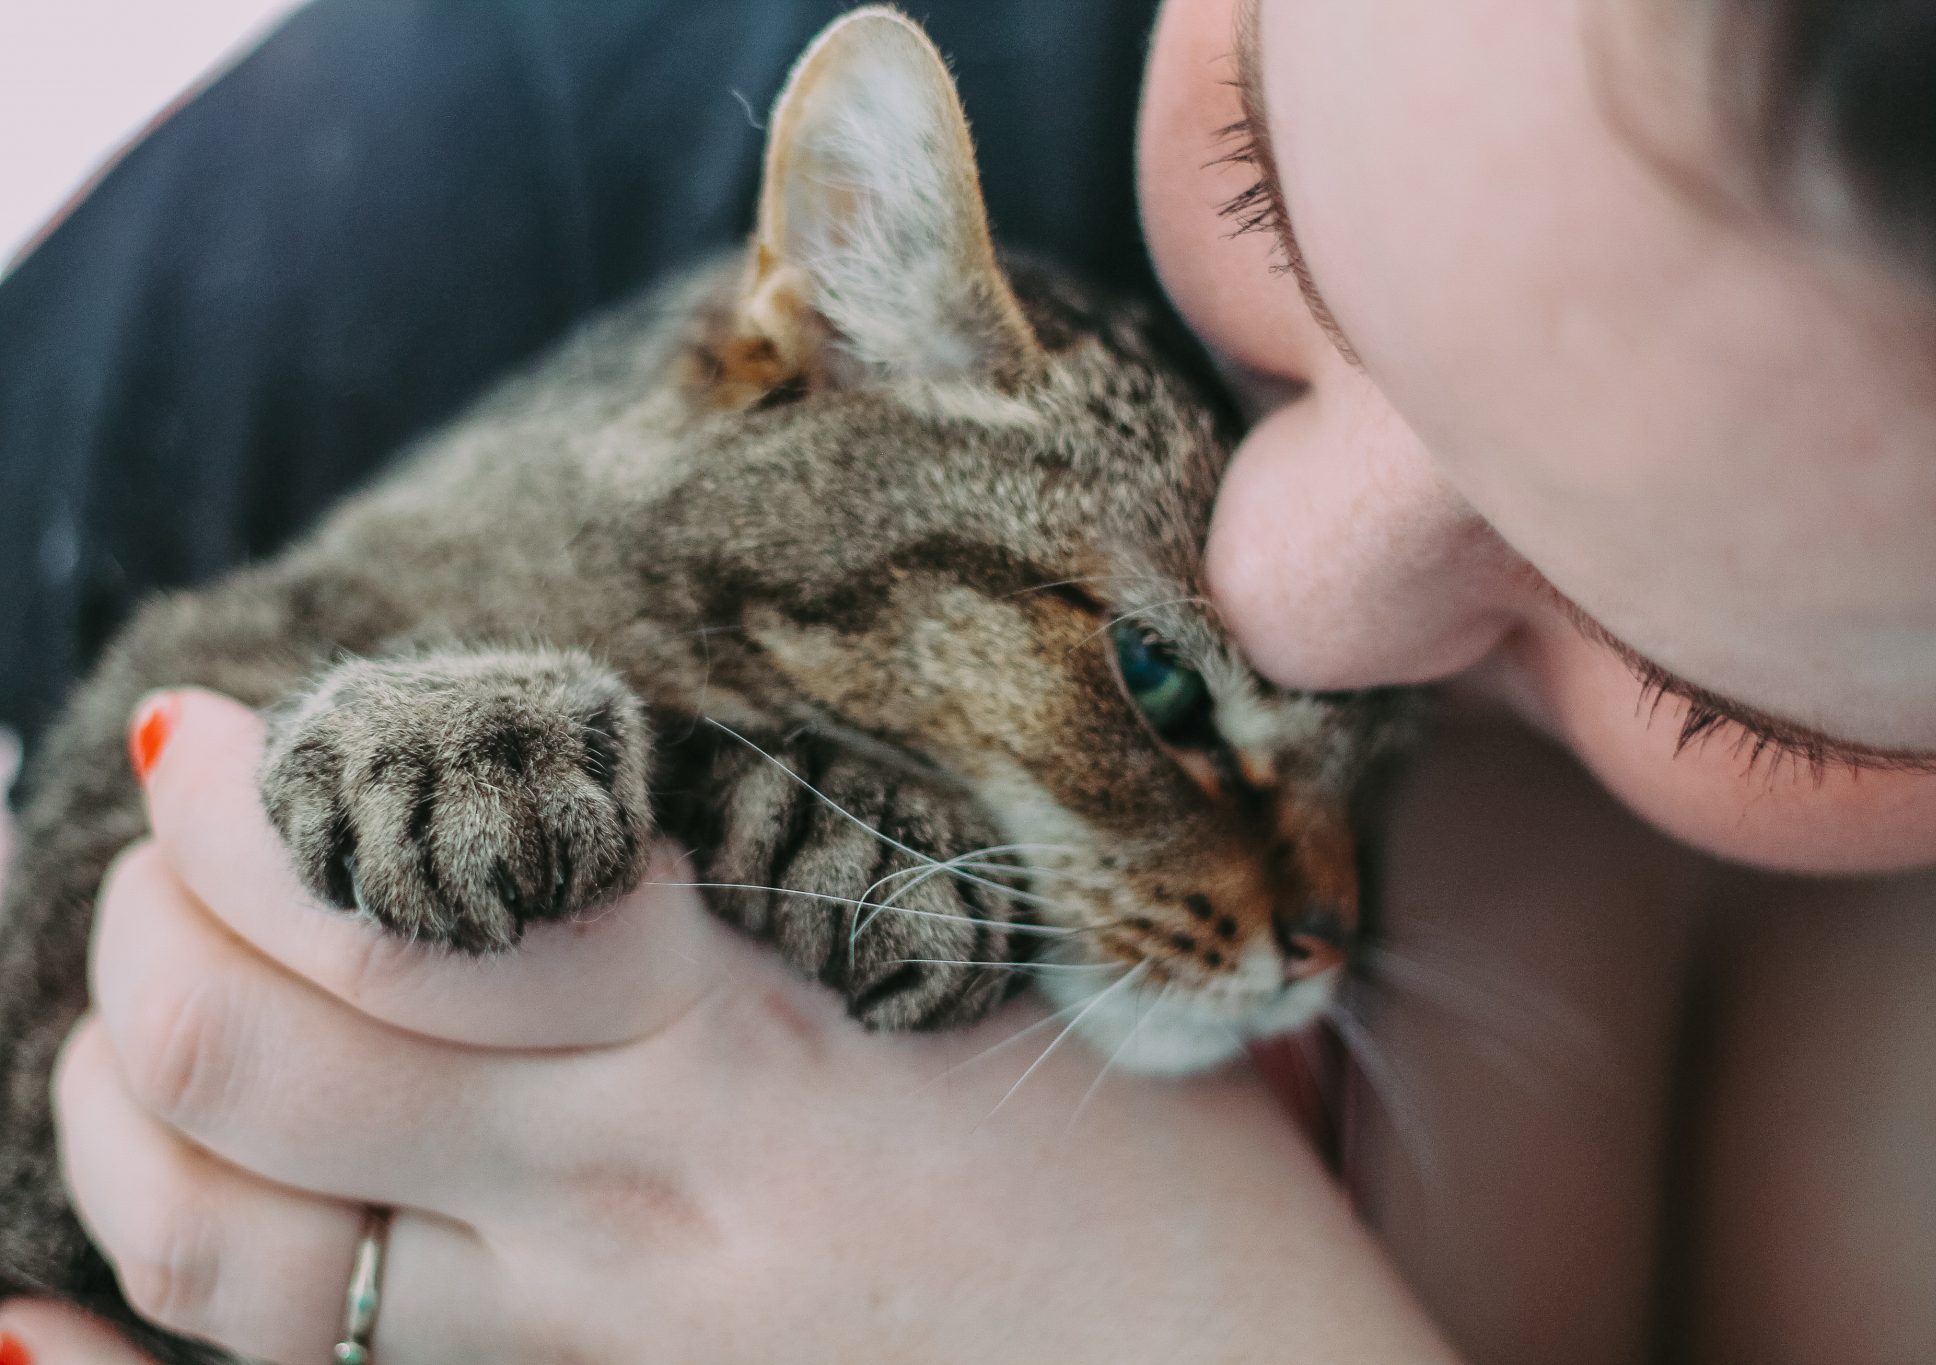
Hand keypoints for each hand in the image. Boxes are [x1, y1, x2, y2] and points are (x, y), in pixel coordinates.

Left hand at [10, 690, 1454, 1363]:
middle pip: (267, 1056)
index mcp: (743, 1048)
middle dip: (155, 917)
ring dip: (118, 1095)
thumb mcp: (1000, 970)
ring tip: (137, 998)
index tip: (217, 730)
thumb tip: (586, 777)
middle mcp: (621, 1205)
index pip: (419, 902)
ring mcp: (576, 1348)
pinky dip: (111, 1352)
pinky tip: (5, 1317)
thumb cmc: (1148, 1174)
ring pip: (224, 1247)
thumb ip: (796, 873)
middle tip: (174, 832)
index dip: (262, 801)